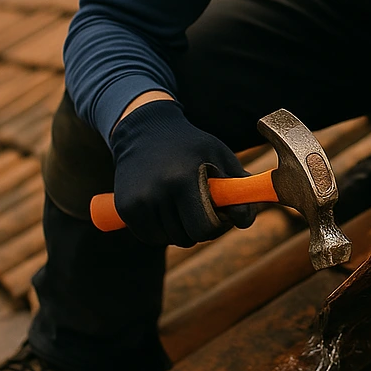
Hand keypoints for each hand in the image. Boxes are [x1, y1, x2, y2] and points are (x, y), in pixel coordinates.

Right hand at [109, 100, 256, 245]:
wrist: (145, 130)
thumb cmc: (191, 146)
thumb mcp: (220, 156)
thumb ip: (239, 188)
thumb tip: (245, 221)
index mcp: (183, 179)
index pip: (205, 228)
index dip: (219, 225)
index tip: (221, 212)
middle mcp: (157, 192)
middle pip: (188, 238)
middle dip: (201, 228)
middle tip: (203, 208)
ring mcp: (137, 202)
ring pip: (169, 239)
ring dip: (181, 228)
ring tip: (183, 202)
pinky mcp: (124, 209)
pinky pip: (150, 237)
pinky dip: (162, 229)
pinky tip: (165, 205)